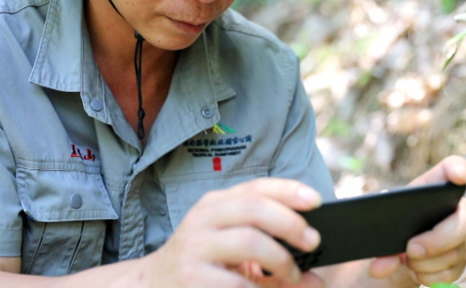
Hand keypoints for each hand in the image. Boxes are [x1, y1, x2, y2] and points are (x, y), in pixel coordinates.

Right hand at [145, 178, 324, 287]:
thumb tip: (316, 279)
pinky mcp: (191, 277)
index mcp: (216, 205)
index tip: (316, 200)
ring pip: (248, 241)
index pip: (256, 188)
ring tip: (291, 274)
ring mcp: (195, 247)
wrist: (149, 287)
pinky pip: (235, 282)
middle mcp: (203, 219)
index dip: (288, 190)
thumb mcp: (234, 255)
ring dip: (279, 259)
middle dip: (289, 223)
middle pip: (254, 208)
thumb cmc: (202, 267)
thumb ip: (275, 261)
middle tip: (313, 241)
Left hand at [369, 156, 465, 285]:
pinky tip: (417, 271)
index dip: (459, 169)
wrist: (396, 250)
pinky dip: (429, 276)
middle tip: (410, 249)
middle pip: (464, 222)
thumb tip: (379, 268)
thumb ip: (380, 241)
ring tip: (407, 261)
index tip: (458, 175)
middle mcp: (456, 210)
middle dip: (437, 240)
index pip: (454, 168)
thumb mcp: (382, 225)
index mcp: (434, 188)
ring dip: (427, 263)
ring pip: (456, 253)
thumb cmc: (391, 223)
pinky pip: (452, 273)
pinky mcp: (460, 261)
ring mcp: (462, 236)